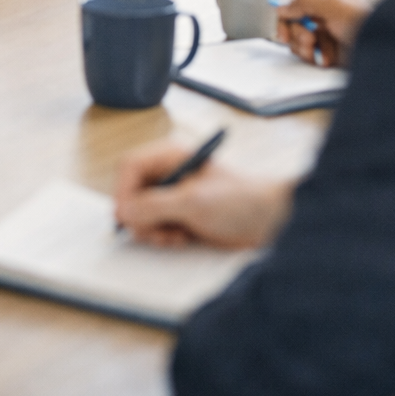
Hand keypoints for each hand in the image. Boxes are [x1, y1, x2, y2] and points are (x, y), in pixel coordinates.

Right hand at [113, 139, 293, 248]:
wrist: (272, 222)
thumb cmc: (239, 201)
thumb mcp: (192, 202)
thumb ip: (153, 206)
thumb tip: (122, 213)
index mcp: (171, 156)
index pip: (130, 167)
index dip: (123, 191)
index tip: (126, 216)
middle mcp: (169, 174)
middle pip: (131, 193)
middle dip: (140, 216)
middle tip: (155, 231)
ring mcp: (174, 197)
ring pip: (141, 214)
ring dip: (153, 230)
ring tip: (175, 235)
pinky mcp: (181, 217)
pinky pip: (156, 227)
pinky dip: (163, 237)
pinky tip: (183, 239)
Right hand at [274, 0, 370, 67]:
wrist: (384, 50)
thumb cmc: (365, 23)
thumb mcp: (332, 4)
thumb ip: (303, 1)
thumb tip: (282, 7)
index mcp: (325, 0)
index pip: (294, 6)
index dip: (285, 19)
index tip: (283, 33)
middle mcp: (323, 17)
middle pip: (293, 26)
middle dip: (298, 35)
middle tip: (310, 39)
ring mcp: (326, 36)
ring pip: (299, 42)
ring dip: (305, 49)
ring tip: (319, 51)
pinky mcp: (329, 54)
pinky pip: (310, 56)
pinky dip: (316, 58)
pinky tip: (327, 60)